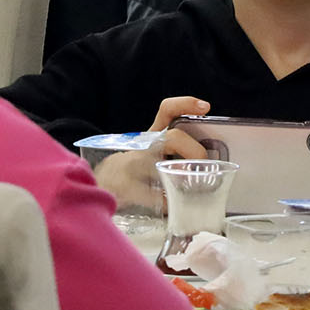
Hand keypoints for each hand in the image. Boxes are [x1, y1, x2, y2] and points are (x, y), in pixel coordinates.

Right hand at [92, 97, 209, 209]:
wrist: (101, 184)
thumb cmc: (134, 168)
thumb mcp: (153, 153)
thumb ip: (177, 152)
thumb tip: (208, 163)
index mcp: (153, 136)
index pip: (168, 111)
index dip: (186, 104)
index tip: (205, 107)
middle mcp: (144, 145)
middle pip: (173, 138)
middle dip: (195, 151)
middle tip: (203, 165)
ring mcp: (132, 164)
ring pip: (161, 165)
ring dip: (179, 176)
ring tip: (187, 188)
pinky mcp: (126, 186)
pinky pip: (153, 195)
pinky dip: (166, 202)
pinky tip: (168, 206)